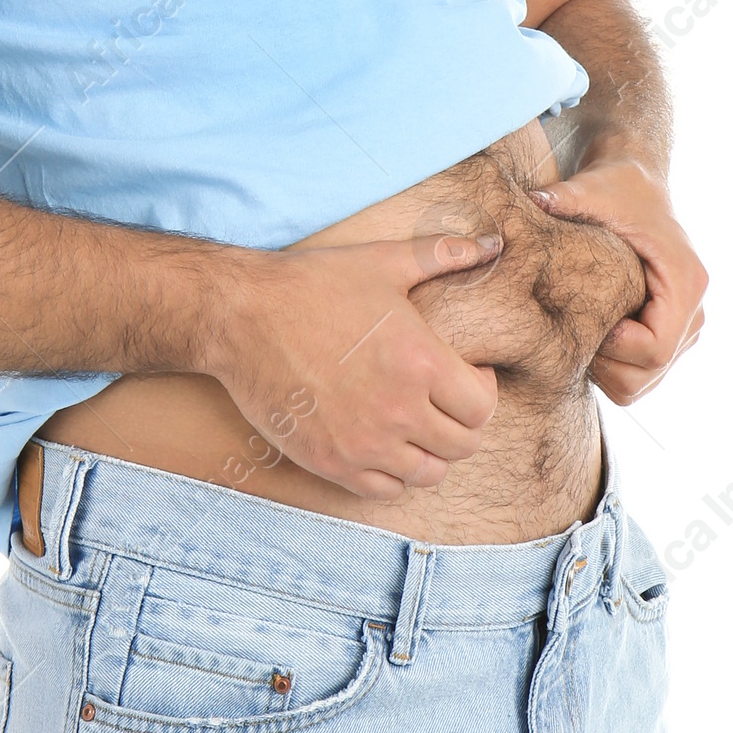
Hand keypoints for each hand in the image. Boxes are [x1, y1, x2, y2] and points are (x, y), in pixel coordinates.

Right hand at [205, 234, 502, 495]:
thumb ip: (442, 254)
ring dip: (429, 451)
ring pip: (427, 474)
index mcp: (419, 362)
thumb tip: (493, 242)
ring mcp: (362, 443)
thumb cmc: (311, 285)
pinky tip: (381, 442)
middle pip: (462, 446)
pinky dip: (392, 473)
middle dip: (461, 423)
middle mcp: (397, 411)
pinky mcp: (329, 461)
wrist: (239, 316)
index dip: (482, 391)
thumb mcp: (382, 262)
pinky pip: (384, 490)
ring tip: (413, 422)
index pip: (482, 408)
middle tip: (442, 400)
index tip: (465, 374)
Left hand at [527, 158, 705, 403]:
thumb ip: (566, 197)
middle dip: (605, 364)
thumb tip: (533, 201)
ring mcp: (684, 328)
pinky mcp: (669, 336)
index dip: (615, 348)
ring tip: (580, 332)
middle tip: (573, 331)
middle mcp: (694, 310)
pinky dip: (611, 368)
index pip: (656, 349)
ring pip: (643, 383)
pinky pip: (639, 377)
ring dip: (606, 370)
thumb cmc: (616, 187)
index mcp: (685, 281)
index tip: (587, 321)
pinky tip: (590, 334)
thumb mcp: (593, 188)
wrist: (636, 184)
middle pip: (649, 374)